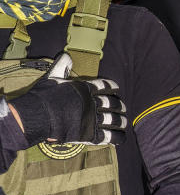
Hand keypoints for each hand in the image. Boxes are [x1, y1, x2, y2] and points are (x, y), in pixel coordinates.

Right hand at [9, 53, 125, 145]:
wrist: (39, 115)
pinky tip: (121, 139)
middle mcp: (93, 103)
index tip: (117, 88)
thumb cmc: (44, 96)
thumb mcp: (53, 77)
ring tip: (124, 123)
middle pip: (112, 104)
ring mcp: (93, 119)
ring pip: (113, 120)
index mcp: (86, 89)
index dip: (112, 87)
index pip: (104, 86)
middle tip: (123, 108)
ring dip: (121, 122)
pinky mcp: (90, 134)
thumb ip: (62, 67)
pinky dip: (117, 138)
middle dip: (119, 106)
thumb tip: (66, 55)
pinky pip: (109, 137)